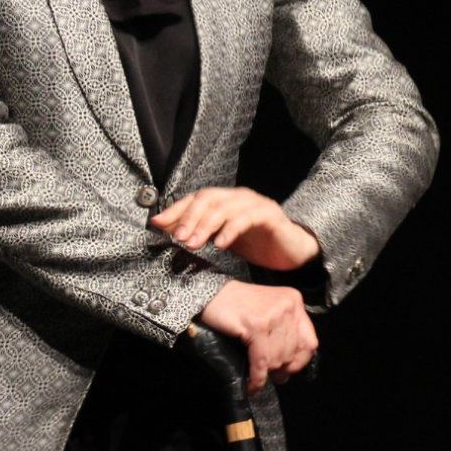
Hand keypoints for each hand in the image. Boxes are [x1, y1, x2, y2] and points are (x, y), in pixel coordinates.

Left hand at [151, 187, 320, 271]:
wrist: (292, 253)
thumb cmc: (257, 245)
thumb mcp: (222, 240)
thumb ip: (199, 232)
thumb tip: (166, 230)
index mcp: (227, 200)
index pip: (197, 198)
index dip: (177, 209)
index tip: (158, 224)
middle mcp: (240, 197)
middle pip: (209, 198)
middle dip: (190, 216)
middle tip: (178, 237)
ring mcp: (257, 204)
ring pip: (226, 206)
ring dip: (206, 225)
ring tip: (193, 243)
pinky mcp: (271, 215)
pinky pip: (247, 218)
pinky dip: (231, 230)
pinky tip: (220, 245)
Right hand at [197, 280, 318, 392]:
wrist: (213, 295)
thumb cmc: (239, 306)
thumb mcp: (270, 312)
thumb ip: (284, 331)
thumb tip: (290, 367)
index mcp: (295, 301)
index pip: (309, 341)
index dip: (300, 361)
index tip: (288, 370)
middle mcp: (288, 306)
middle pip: (293, 352)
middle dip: (280, 368)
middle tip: (269, 376)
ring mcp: (273, 315)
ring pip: (278, 358)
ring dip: (267, 373)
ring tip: (257, 377)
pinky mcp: (257, 325)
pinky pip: (262, 360)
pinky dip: (257, 377)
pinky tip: (252, 384)